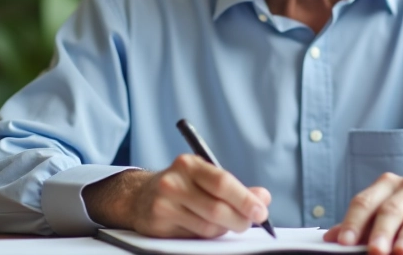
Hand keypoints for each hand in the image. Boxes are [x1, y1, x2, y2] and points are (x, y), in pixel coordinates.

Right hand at [83, 155, 270, 237]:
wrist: (138, 196)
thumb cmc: (182, 186)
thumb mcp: (206, 178)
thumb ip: (236, 189)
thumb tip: (263, 198)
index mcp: (189, 165)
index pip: (222, 183)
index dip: (245, 199)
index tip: (261, 211)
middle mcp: (173, 182)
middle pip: (216, 209)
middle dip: (239, 219)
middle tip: (250, 222)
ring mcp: (163, 205)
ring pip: (207, 227)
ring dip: (224, 229)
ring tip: (226, 223)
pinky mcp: (158, 225)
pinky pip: (194, 237)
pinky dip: (207, 236)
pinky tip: (206, 227)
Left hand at [323, 173, 402, 254]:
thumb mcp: (387, 207)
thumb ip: (360, 223)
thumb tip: (331, 238)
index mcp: (386, 186)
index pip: (365, 202)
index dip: (353, 223)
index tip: (343, 242)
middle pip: (390, 210)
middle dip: (381, 232)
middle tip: (374, 250)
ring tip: (400, 253)